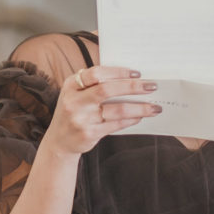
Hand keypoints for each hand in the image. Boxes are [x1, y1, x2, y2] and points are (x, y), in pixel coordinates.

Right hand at [42, 66, 159, 157]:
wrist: (59, 141)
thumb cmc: (74, 111)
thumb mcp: (76, 93)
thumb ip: (94, 83)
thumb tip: (129, 77)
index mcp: (71, 85)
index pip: (96, 74)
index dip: (118, 72)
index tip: (137, 73)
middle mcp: (74, 101)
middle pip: (107, 90)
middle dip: (132, 87)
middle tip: (151, 86)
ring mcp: (81, 119)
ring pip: (116, 110)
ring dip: (139, 108)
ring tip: (154, 107)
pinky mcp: (88, 134)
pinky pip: (115, 125)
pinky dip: (130, 120)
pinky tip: (140, 117)